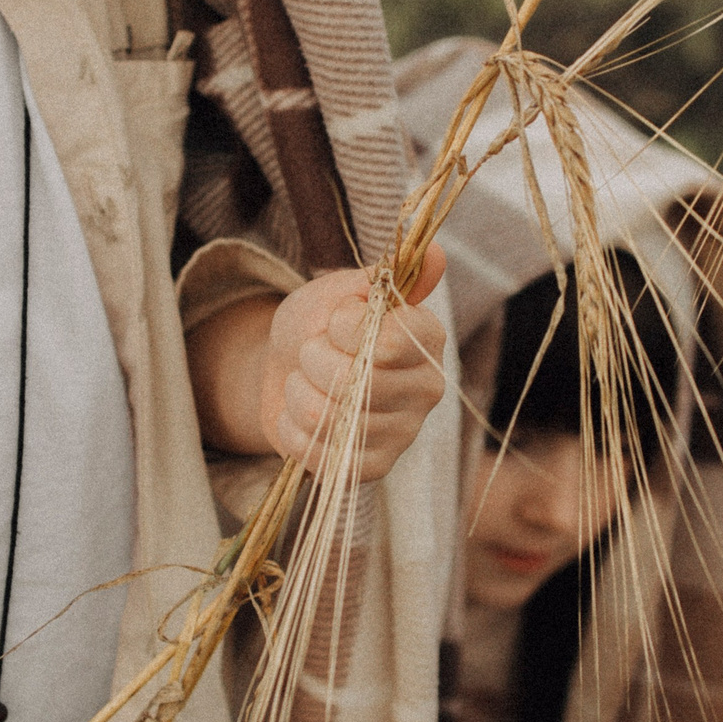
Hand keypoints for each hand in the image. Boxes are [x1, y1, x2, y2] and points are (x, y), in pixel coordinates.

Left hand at [260, 245, 447, 481]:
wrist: (286, 369)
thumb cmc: (319, 325)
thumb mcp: (340, 291)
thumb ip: (381, 278)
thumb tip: (435, 253)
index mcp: (426, 338)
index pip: (391, 340)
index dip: (345, 328)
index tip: (335, 320)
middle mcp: (426, 388)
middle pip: (357, 380)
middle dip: (312, 359)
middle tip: (311, 352)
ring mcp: (402, 433)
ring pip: (329, 416)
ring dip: (297, 392)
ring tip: (303, 382)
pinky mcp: (372, 468)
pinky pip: (317, 454)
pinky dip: (292, 430)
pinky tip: (301, 416)